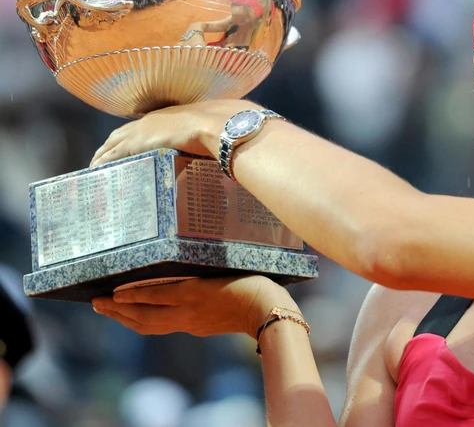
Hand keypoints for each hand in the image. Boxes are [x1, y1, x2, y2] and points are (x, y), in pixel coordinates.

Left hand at [90, 99, 260, 166]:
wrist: (219, 124)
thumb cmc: (221, 126)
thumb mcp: (210, 132)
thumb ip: (207, 140)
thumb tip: (218, 150)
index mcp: (166, 116)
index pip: (140, 127)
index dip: (129, 137)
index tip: (122, 145)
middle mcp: (150, 121)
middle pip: (120, 134)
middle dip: (109, 145)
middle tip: (100, 158)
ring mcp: (142, 131)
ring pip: (112, 144)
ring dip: (102, 154)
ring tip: (94, 167)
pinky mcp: (137, 142)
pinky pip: (113, 154)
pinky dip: (102, 162)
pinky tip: (95, 170)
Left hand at [92, 275, 299, 337]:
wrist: (267, 311)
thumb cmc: (252, 281)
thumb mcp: (223, 267)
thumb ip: (198, 265)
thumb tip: (172, 256)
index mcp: (193, 293)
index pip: (152, 296)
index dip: (130, 295)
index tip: (111, 292)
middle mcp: (187, 312)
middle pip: (144, 316)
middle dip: (117, 310)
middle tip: (96, 303)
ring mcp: (191, 322)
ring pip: (150, 325)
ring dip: (126, 319)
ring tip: (108, 310)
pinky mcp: (197, 327)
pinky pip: (163, 326)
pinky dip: (144, 321)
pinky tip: (139, 315)